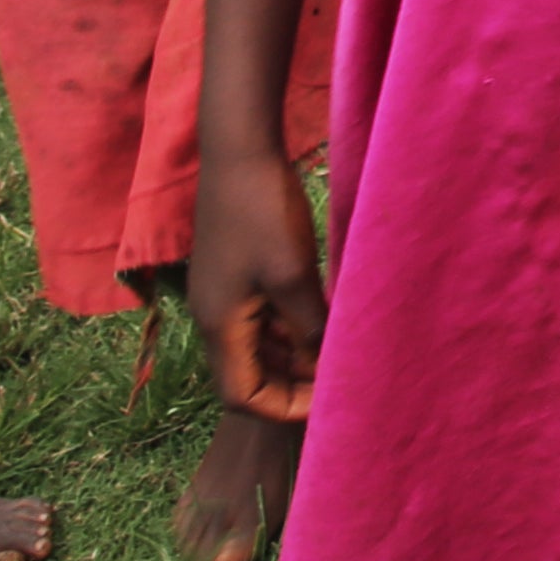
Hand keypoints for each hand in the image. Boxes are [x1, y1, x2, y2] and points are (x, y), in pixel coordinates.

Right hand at [186, 150, 324, 424]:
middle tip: (343, 381)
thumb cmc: (262, 211)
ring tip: (342, 353)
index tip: (327, 404)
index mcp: (220, 325)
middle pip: (251, 374)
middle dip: (295, 385)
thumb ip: (309, 326)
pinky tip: (327, 318)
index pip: (242, 396)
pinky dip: (292, 326)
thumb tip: (327, 365)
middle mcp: (215, 317)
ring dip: (297, 356)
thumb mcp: (293, 276)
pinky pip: (263, 316)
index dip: (283, 410)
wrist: (239, 150)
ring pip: (260, 345)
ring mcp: (225, 292)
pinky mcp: (237, 271)